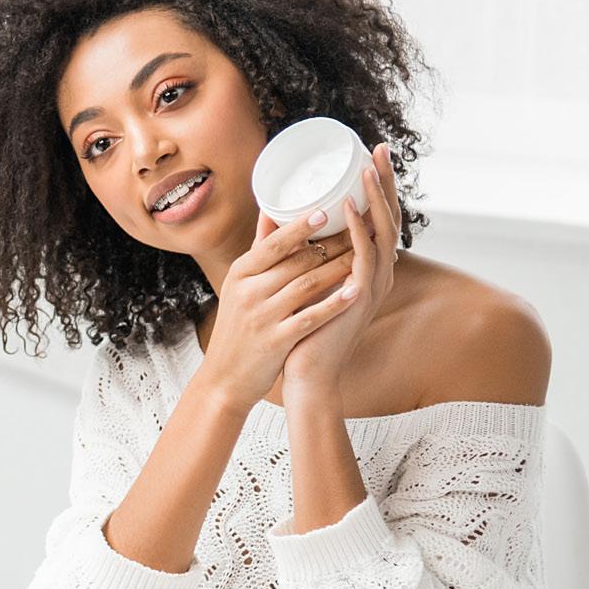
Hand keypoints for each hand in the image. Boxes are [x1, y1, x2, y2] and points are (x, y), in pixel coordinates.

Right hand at [192, 204, 359, 415]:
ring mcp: (262, 317)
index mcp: (240, 274)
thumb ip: (259, 251)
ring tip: (364, 254)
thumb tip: (269, 210)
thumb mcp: (239, 286)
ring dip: (339, 268)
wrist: (225, 377)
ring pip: (307, 285)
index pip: (272, 244)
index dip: (299, 227)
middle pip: (296, 262)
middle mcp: (248, 292)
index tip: (325, 211)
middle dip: (332, 244)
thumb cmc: (238, 327)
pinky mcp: (276, 341)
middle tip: (359, 229)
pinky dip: (334, 303)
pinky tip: (355, 291)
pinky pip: (310, 317)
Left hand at [282, 141, 400, 396]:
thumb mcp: (302, 277)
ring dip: (376, 199)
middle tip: (381, 148)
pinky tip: (347, 209)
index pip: (381, 217)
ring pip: (383, 232)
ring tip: (368, 168)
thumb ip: (295, 248)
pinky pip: (363, 259)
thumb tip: (273, 214)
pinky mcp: (358, 298)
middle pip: (391, 217)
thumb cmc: (304, 325)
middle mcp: (378, 272)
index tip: (374, 152)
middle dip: (387, 181)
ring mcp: (372, 285)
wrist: (306, 371)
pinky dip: (357, 232)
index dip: (381, 185)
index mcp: (368, 266)